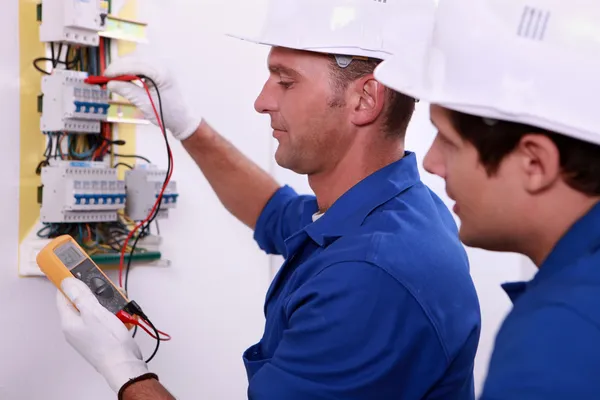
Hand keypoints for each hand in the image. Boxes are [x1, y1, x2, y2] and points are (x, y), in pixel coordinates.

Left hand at [56, 277, 149, 392]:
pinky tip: (121, 312)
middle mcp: (75, 326)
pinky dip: (112, 311)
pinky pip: (103, 316)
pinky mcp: (100, 334)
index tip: (75, 269)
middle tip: (107, 288)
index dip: (69, 281)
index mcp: (69, 321)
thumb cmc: (109, 343)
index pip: (63, 295)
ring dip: (107, 301)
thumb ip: (81, 296)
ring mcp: (88, 331)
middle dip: (95, 291)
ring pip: (94, 307)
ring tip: (118, 302)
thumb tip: (67, 282)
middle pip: (81, 299)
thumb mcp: (94, 313)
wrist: (124, 363)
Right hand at [104, 56, 200, 140]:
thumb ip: (127, 91)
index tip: (105, 76)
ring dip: (126, 67)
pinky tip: (127, 77)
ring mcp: (166, 66)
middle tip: (107, 77)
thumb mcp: (145, 104)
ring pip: (139, 59)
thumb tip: (111, 83)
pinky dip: (134, 69)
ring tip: (115, 78)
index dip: (117, 69)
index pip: (135, 64)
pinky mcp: (164, 70)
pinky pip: (146, 64)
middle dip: (120, 67)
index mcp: (163, 73)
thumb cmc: (171, 114)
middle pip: (136, 58)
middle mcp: (166, 65)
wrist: (186, 120)